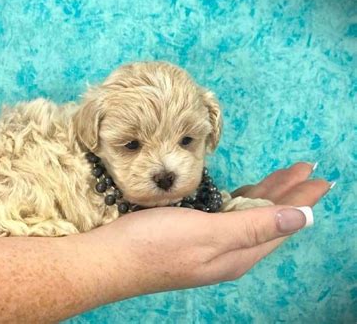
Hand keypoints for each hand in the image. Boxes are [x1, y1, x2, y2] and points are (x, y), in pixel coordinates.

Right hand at [85, 162, 330, 294]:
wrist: (107, 259)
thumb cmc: (154, 244)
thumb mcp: (209, 234)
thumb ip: (255, 226)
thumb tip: (302, 219)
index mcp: (237, 253)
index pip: (281, 223)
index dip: (302, 200)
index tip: (320, 179)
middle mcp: (227, 251)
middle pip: (266, 218)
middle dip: (287, 193)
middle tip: (306, 170)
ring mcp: (206, 244)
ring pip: (246, 215)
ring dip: (266, 194)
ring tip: (283, 177)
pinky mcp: (188, 235)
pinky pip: (225, 215)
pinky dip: (240, 200)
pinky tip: (240, 194)